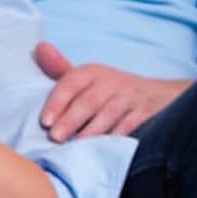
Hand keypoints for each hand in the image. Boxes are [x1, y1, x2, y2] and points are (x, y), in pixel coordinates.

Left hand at [35, 42, 188, 139]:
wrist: (158, 96)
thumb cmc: (110, 92)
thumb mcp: (87, 78)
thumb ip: (60, 69)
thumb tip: (39, 49)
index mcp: (92, 72)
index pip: (71, 83)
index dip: (57, 102)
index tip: (45, 121)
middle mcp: (112, 82)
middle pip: (89, 101)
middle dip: (71, 119)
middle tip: (56, 137)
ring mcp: (130, 98)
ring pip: (110, 114)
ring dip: (92, 130)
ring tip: (77, 146)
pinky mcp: (146, 113)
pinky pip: (131, 125)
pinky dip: (117, 137)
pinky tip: (104, 149)